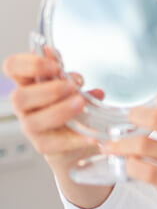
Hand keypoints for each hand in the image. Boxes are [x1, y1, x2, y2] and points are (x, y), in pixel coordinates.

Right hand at [2, 48, 96, 165]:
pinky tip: (91, 135)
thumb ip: (69, 76)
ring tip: (81, 104)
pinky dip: (75, 138)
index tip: (54, 65)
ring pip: (33, 122)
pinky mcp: (44, 145)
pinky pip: (54, 144)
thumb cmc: (71, 103)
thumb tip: (69, 70)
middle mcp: (25, 105)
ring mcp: (32, 126)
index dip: (28, 63)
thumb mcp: (73, 85)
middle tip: (72, 87)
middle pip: (18, 97)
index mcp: (29, 83)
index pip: (13, 67)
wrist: (78, 134)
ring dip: (59, 111)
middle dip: (48, 90)